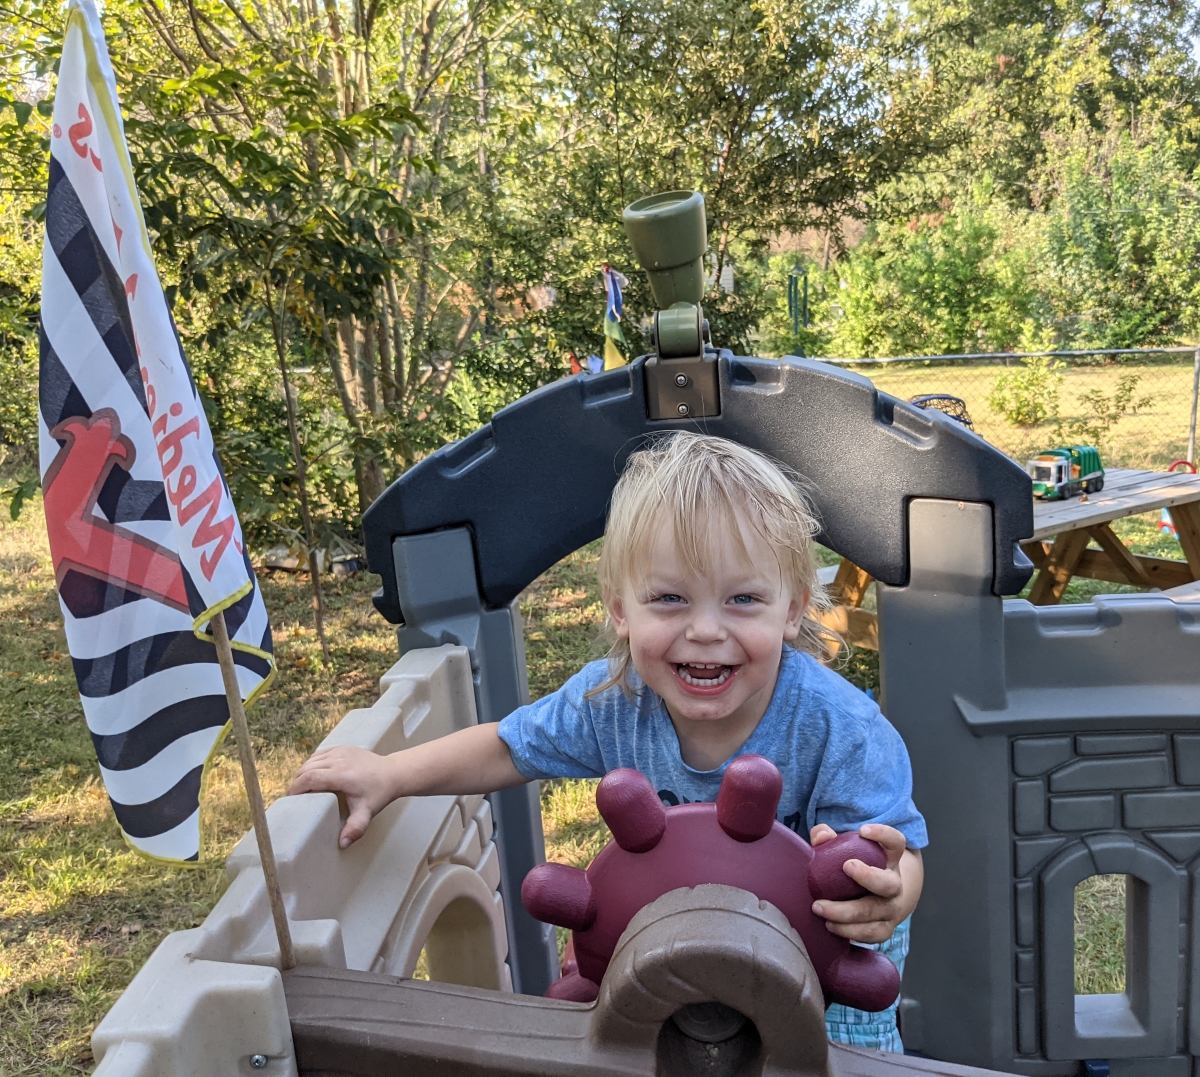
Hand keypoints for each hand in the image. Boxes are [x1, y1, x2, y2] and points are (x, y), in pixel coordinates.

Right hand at [289, 745, 398, 847]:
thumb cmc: (379, 793)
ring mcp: (341, 750)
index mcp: (342, 774)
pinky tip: (313, 775)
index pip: (310, 778)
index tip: (290, 800)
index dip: (296, 788)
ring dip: (303, 772)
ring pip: (312, 760)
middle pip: (307, 768)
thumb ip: (355, 828)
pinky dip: (312, 764)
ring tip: (302, 788)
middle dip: (296, 782)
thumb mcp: (367, 812)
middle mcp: (339, 759)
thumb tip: (342, 844)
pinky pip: (320, 754)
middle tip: (294, 797)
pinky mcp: (343, 747)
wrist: (393, 773)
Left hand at [808, 823, 923, 943]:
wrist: (873, 898)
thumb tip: (822, 836)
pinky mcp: (885, 929)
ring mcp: (892, 908)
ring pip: (876, 912)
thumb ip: (830, 839)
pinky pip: (871, 934)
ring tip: (819, 907)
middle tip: (846, 866)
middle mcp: (895, 884)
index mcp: (888, 859)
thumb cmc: (852, 869)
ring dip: (846, 912)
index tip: (863, 830)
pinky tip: (830, 925)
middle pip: (888, 883)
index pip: (896, 842)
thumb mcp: (845, 850)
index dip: (884, 834)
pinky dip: (850, 931)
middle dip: (868, 876)